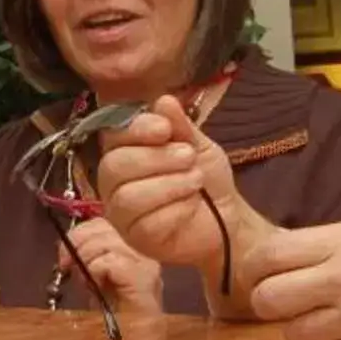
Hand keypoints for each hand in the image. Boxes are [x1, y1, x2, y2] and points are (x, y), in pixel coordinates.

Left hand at [61, 218, 163, 324]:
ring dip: (86, 261)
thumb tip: (67, 247)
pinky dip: (95, 272)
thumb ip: (86, 259)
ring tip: (88, 282)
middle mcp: (144, 251)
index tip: (64, 255)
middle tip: (68, 267)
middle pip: (104, 227)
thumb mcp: (95, 281)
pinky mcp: (143, 278)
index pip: (104, 222)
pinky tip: (97, 287)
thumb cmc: (116, 318)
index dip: (79, 233)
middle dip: (78, 244)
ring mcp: (146, 263)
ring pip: (105, 242)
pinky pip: (108, 262)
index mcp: (133, 248)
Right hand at [92, 99, 267, 302]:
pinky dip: (177, 210)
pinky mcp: (137, 239)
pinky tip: (192, 206)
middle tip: (189, 157)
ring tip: (195, 181)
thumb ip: (180, 126)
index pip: (112, 135)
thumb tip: (164, 100)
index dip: (136, 129)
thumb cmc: (206, 179)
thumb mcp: (199, 146)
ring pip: (129, 196)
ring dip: (169, 184)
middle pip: (114, 166)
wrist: (228, 218)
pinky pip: (147, 222)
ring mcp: (122, 213)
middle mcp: (115, 182)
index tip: (165, 129)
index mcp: (125, 152)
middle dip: (155, 158)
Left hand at [246, 216, 340, 339]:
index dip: (254, 267)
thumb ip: (322, 241)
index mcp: (337, 244)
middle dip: (270, 301)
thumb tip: (278, 252)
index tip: (256, 272)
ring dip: (301, 328)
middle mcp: (340, 281)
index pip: (269, 255)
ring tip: (321, 314)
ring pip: (294, 335)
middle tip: (283, 297)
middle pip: (268, 299)